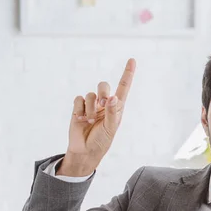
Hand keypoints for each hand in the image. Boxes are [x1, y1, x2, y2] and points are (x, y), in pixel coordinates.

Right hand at [58, 59, 135, 176]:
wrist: (85, 150)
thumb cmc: (102, 140)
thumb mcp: (111, 128)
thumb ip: (112, 112)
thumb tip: (112, 97)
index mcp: (116, 107)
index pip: (123, 87)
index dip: (127, 74)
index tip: (132, 60)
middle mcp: (104, 103)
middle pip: (104, 85)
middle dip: (103, 91)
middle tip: (102, 103)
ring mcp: (91, 105)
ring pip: (90, 94)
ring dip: (91, 108)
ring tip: (91, 121)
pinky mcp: (78, 108)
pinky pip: (78, 99)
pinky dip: (80, 109)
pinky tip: (81, 119)